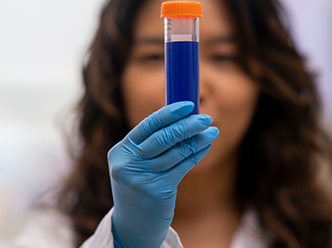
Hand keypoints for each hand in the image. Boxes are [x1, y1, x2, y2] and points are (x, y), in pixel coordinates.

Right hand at [109, 101, 218, 247]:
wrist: (132, 225)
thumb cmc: (138, 188)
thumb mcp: (135, 165)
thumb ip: (151, 144)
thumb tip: (183, 118)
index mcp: (119, 152)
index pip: (146, 126)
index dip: (169, 113)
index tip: (188, 105)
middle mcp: (127, 164)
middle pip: (162, 138)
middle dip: (187, 125)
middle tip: (206, 118)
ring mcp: (141, 179)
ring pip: (176, 152)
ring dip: (197, 139)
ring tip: (212, 131)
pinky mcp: (157, 191)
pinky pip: (182, 167)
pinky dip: (196, 154)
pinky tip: (205, 145)